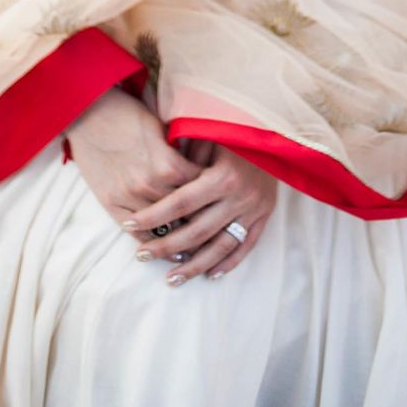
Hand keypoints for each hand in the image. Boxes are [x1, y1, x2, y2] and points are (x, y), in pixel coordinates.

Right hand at [64, 86, 204, 228]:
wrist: (88, 112)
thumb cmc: (129, 113)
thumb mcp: (162, 128)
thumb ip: (181, 152)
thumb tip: (204, 166)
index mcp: (168, 164)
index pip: (199, 189)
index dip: (210, 193)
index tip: (218, 198)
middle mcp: (149, 185)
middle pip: (183, 212)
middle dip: (197, 216)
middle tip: (210, 223)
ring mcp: (127, 196)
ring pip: (161, 225)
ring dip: (175, 230)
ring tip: (191, 239)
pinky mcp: (109, 202)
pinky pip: (135, 232)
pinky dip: (150, 238)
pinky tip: (161, 242)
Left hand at [121, 144, 277, 285]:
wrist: (276, 130)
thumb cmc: (234, 128)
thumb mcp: (208, 136)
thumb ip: (185, 157)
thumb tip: (153, 178)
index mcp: (222, 176)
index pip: (180, 203)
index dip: (154, 215)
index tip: (130, 223)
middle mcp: (239, 197)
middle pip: (196, 231)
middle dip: (166, 245)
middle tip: (141, 255)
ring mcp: (255, 209)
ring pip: (220, 247)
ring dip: (194, 265)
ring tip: (171, 279)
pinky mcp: (266, 215)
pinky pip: (246, 246)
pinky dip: (228, 263)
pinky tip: (210, 274)